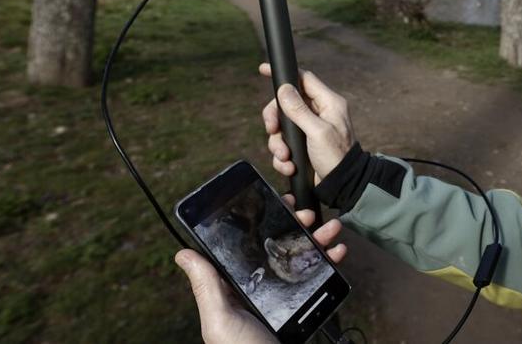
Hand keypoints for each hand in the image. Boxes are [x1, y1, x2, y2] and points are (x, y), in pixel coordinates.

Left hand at [175, 196, 347, 343]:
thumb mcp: (220, 320)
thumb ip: (207, 287)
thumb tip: (182, 254)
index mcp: (238, 286)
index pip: (249, 244)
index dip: (263, 221)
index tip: (276, 202)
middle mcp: (262, 285)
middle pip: (281, 245)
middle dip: (296, 225)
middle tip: (306, 215)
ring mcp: (286, 294)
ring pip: (304, 256)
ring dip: (320, 238)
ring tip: (332, 229)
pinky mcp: (306, 303)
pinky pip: (321, 276)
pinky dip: (332, 260)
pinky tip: (339, 251)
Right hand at [260, 64, 355, 184]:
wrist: (342, 186)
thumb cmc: (337, 157)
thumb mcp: (318, 132)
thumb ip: (299, 110)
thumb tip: (284, 88)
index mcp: (328, 103)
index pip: (303, 79)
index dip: (284, 75)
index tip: (263, 70)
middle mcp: (318, 113)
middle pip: (286, 104)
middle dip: (275, 120)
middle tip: (272, 130)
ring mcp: (309, 130)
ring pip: (281, 127)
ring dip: (278, 144)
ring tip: (285, 157)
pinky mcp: (302, 146)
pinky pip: (283, 145)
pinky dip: (283, 157)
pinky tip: (290, 166)